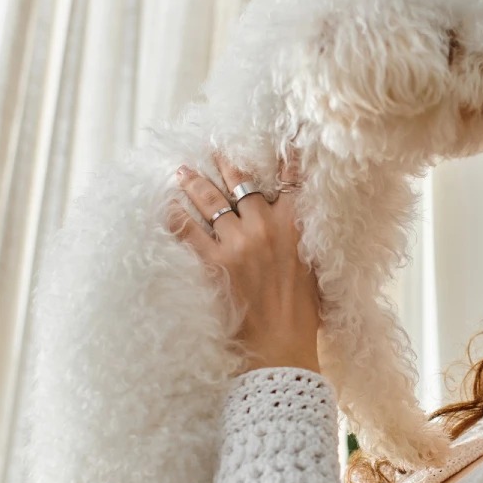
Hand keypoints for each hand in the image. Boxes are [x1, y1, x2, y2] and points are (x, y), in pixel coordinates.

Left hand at [165, 151, 319, 376]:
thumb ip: (307, 242)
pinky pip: (188, 231)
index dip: (285, 157)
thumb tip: (303, 228)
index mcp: (296, 227)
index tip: (279, 137)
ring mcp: (238, 244)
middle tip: (211, 147)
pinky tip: (166, 206)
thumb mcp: (316, 270)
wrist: (281, 345)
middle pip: (242, 183)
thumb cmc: (304, 314)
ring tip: (182, 170)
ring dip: (194, 182)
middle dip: (226, 163)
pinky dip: (176, 216)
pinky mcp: (214, 263)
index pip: (291, 181)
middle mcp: (266, 227)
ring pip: (211, 201)